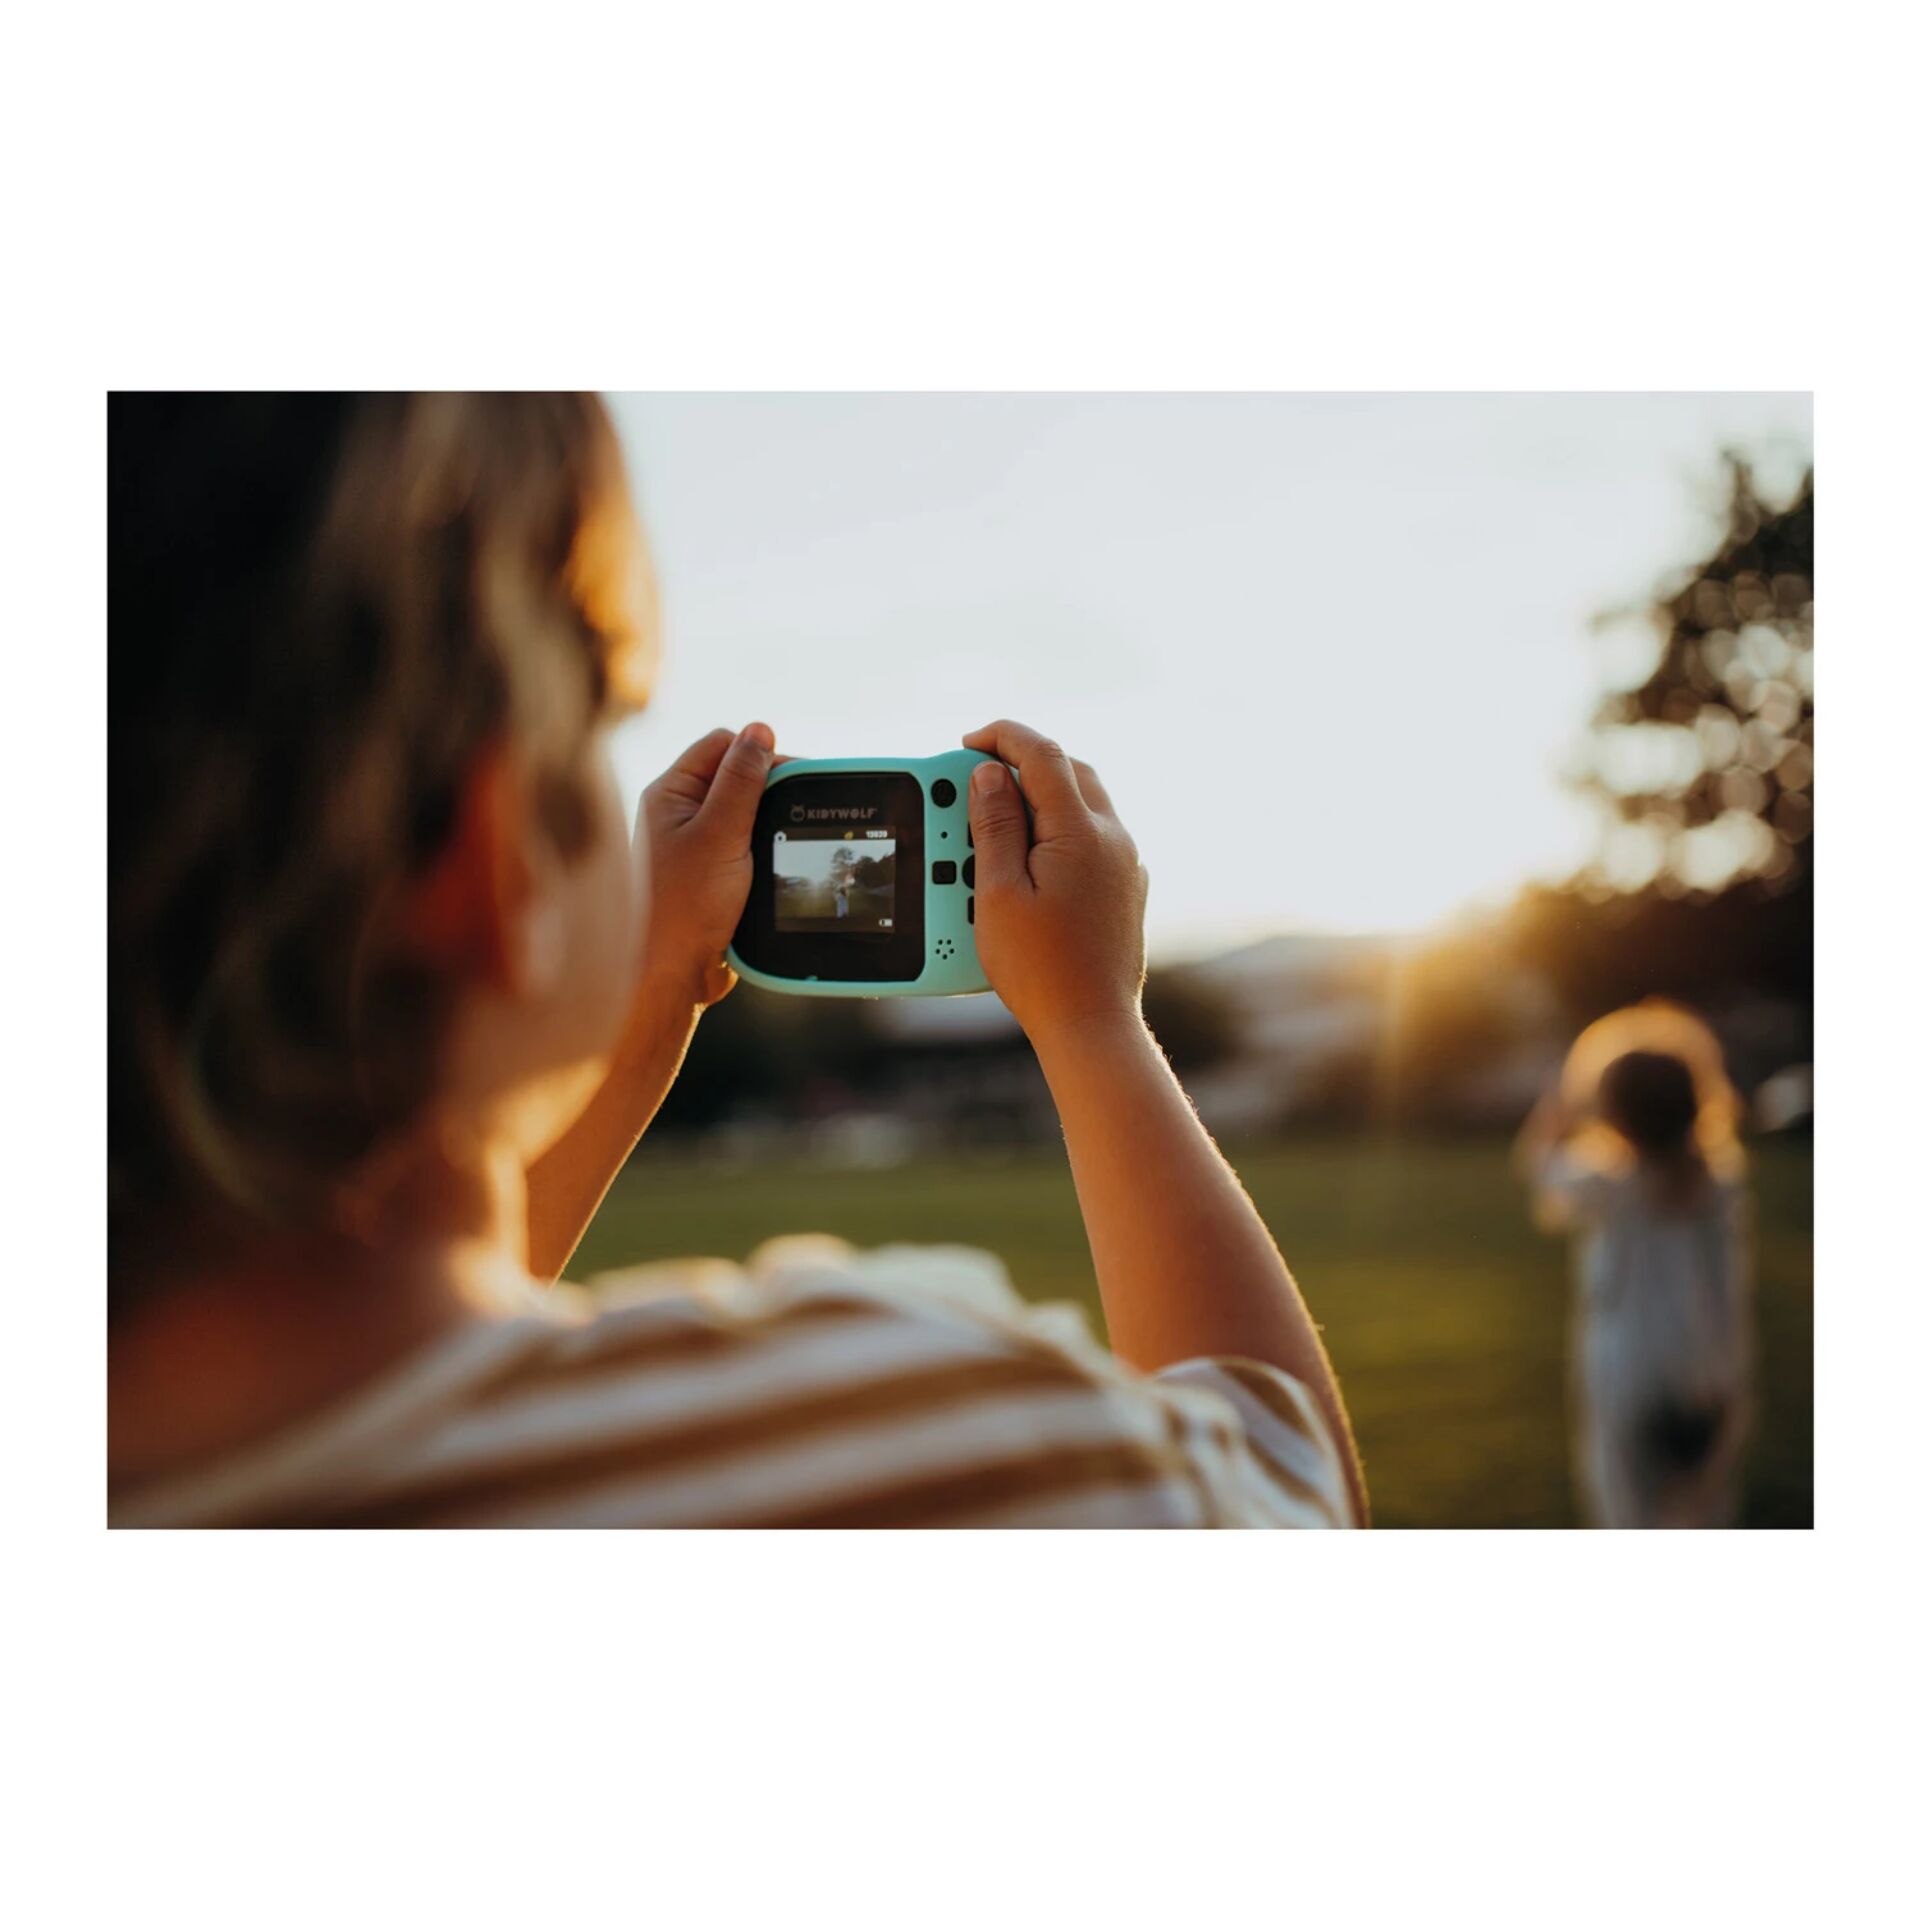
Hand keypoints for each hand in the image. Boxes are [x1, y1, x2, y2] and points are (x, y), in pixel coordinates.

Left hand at [636, 723, 778, 1010]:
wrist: (669, 975)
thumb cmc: (684, 907)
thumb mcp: (721, 833)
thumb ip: (742, 780)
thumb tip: (761, 731)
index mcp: (669, 793)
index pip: (722, 745)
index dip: (761, 755)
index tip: (795, 779)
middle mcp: (676, 814)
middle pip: (734, 777)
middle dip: (768, 790)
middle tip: (795, 812)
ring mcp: (690, 845)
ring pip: (742, 813)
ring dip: (766, 822)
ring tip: (783, 841)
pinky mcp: (706, 875)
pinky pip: (742, 846)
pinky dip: (761, 850)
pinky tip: (773, 864)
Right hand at [961, 719, 1147, 1043]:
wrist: (1092, 1025)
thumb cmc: (1040, 969)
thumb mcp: (999, 892)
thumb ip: (994, 825)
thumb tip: (990, 773)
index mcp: (1082, 832)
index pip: (1043, 754)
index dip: (1002, 738)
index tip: (968, 743)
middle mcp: (1114, 839)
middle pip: (1071, 770)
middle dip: (1023, 762)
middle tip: (977, 777)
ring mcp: (1126, 864)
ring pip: (1086, 802)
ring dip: (1043, 796)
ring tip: (997, 819)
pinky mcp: (1126, 888)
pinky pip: (1093, 837)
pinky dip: (1059, 828)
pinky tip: (1030, 856)